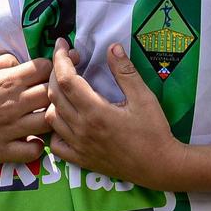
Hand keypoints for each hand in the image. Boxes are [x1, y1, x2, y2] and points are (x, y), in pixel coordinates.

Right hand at [0, 53, 52, 162]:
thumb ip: (2, 64)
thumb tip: (19, 62)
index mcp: (8, 81)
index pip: (45, 68)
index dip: (50, 67)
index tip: (47, 72)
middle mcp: (13, 104)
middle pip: (52, 94)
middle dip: (55, 91)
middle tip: (50, 94)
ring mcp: (10, 129)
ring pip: (48, 122)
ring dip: (50, 118)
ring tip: (43, 117)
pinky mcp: (2, 150)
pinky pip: (33, 152)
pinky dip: (37, 146)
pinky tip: (32, 140)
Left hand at [43, 38, 180, 189]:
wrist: (159, 166)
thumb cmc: (154, 131)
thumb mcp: (144, 97)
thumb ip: (125, 72)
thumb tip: (112, 48)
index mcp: (95, 111)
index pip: (66, 79)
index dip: (60, 58)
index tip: (63, 44)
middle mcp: (81, 129)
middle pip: (54, 94)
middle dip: (56, 72)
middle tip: (71, 60)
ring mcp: (79, 146)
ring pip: (51, 117)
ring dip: (53, 98)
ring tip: (67, 86)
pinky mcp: (81, 159)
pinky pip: (55, 143)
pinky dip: (55, 128)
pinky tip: (66, 118)